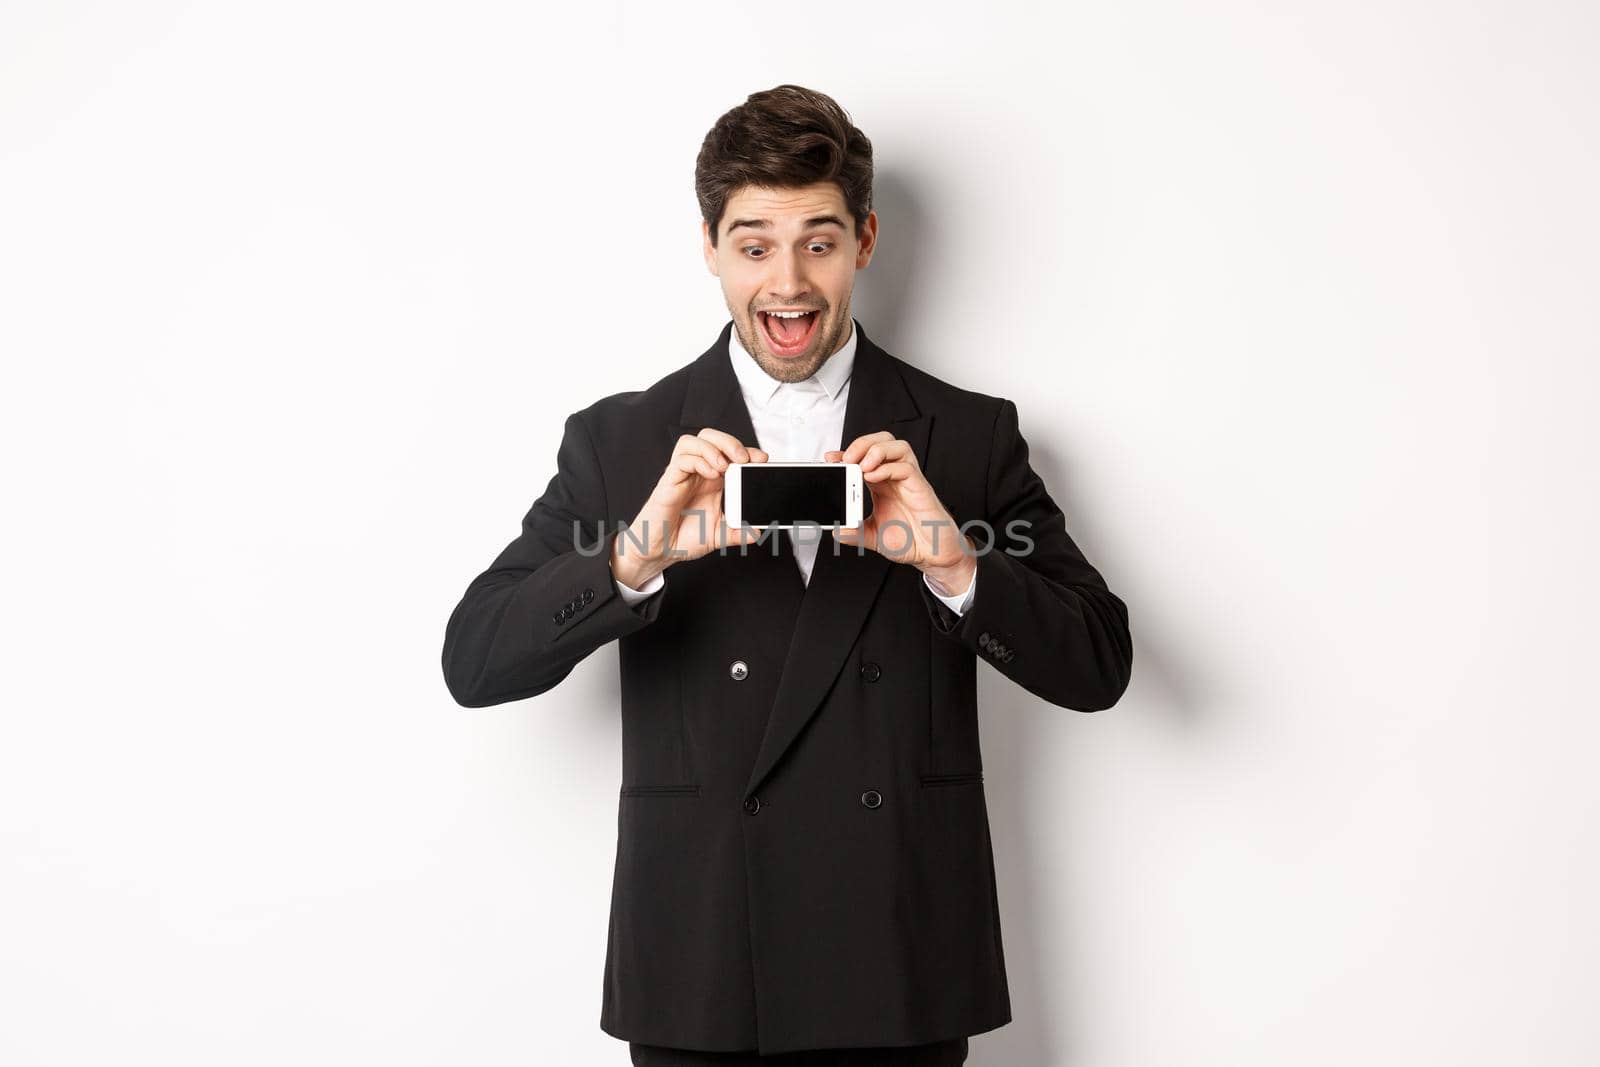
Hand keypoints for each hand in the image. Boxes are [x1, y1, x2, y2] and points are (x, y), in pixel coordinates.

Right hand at [611, 428, 766, 587]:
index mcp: (713, 480)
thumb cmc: (684, 537)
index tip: (761, 459)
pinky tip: (710, 475)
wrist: (661, 551)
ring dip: (713, 448)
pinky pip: (682, 459)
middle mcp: (698, 473)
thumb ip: (738, 534)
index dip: (746, 450)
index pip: (729, 452)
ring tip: (724, 466)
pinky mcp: (669, 481)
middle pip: (710, 437)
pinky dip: (698, 461)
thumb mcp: (719, 536)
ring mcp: (682, 475)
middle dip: (730, 442)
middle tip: (743, 459)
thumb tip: (757, 533)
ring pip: (694, 441)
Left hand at [826, 432, 976, 592]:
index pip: (864, 456)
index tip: (830, 459)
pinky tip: (873, 478)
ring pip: (897, 446)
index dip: (847, 453)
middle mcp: (894, 477)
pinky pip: (907, 467)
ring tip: (860, 465)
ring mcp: (908, 480)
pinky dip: (888, 468)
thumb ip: (854, 533)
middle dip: (862, 444)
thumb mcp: (872, 537)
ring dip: (875, 450)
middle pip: (882, 441)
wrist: (932, 554)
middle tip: (846, 459)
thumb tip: (836, 530)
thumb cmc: (910, 540)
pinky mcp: (920, 488)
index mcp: (881, 484)